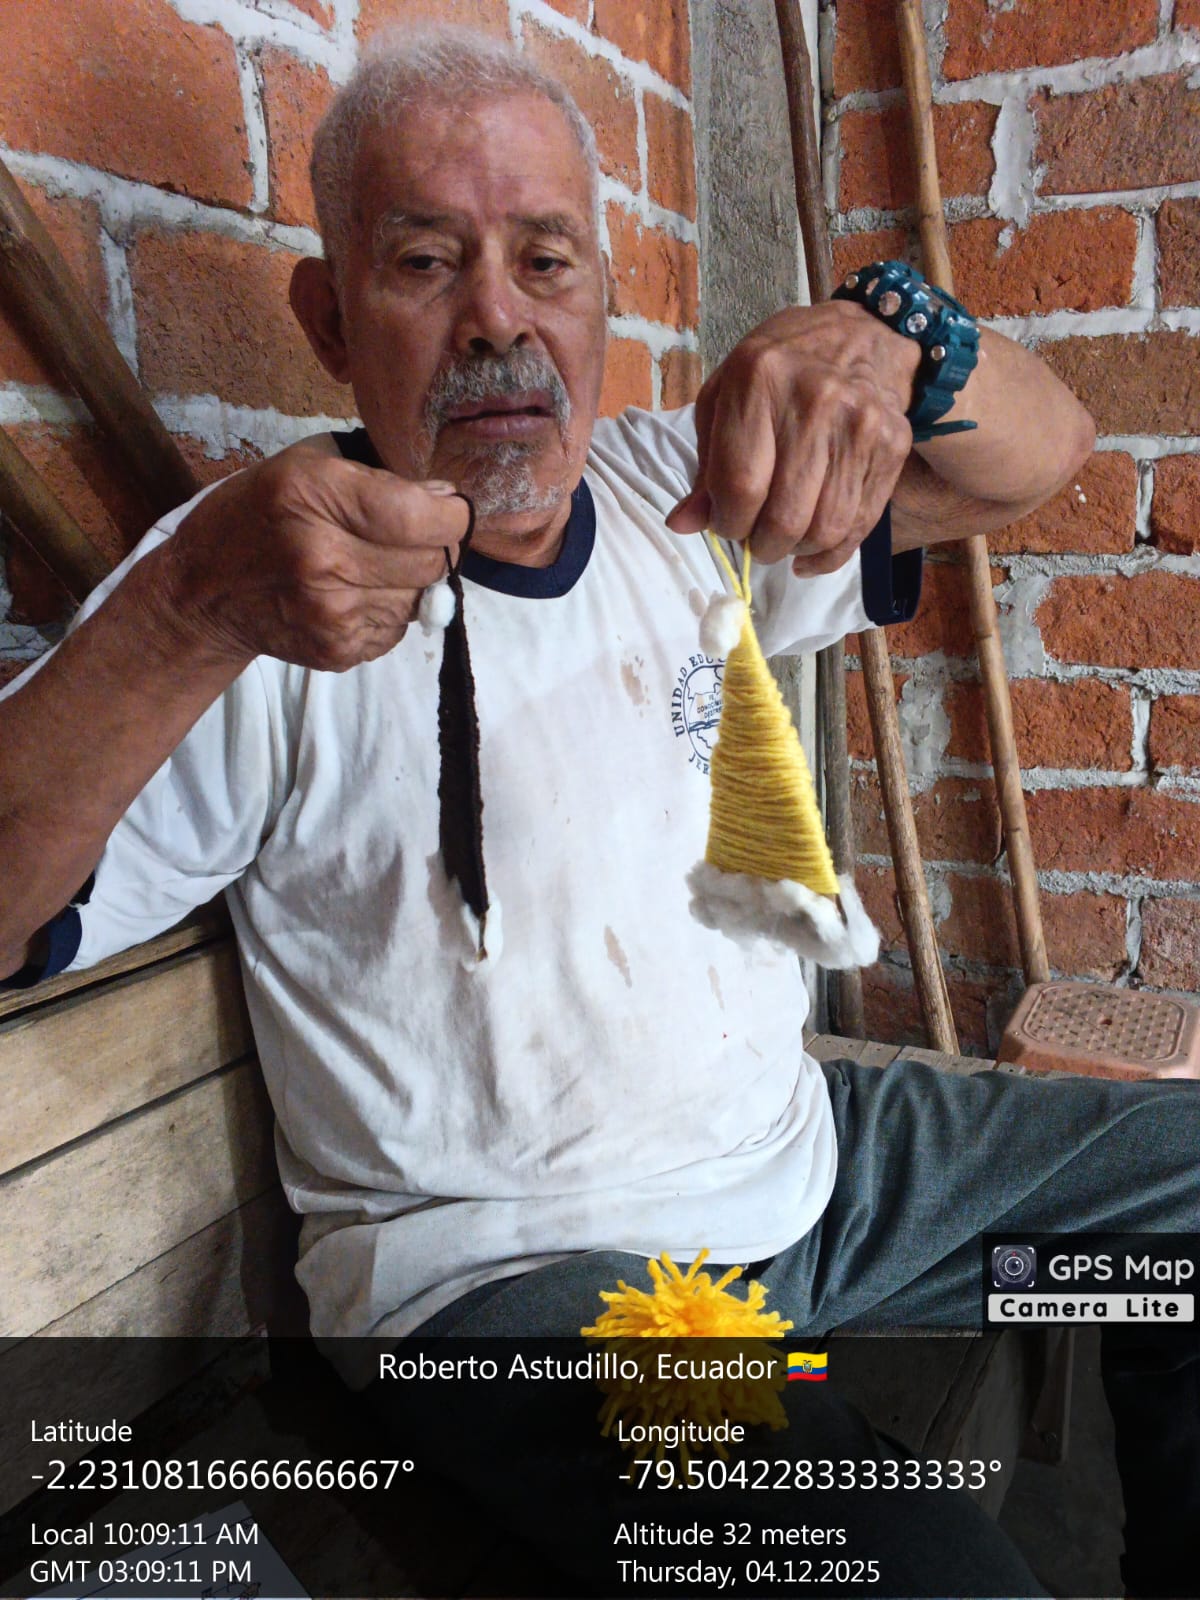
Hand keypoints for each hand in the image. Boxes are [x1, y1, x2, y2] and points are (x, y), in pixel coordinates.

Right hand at [152, 441, 470, 671]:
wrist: (203, 594)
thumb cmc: (256, 516)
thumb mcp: (303, 468)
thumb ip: (378, 478)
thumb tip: (445, 498)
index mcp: (314, 497)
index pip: (423, 517)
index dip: (452, 515)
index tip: (449, 510)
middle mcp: (324, 558)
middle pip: (432, 561)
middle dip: (433, 546)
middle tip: (406, 536)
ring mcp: (332, 612)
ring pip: (421, 597)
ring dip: (409, 581)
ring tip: (367, 566)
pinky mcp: (338, 650)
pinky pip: (399, 628)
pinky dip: (388, 610)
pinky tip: (352, 594)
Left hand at [664, 302, 919, 573]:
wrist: (862, 336)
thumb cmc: (779, 370)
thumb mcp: (726, 398)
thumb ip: (705, 464)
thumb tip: (682, 525)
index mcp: (760, 378)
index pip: (740, 485)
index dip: (727, 522)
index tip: (726, 524)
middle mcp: (816, 399)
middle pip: (784, 517)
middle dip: (761, 544)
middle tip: (754, 537)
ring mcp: (860, 424)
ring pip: (824, 529)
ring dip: (795, 550)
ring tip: (782, 539)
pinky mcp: (892, 446)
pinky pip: (858, 526)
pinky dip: (829, 555)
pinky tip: (810, 552)